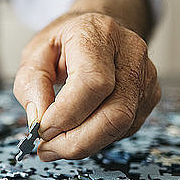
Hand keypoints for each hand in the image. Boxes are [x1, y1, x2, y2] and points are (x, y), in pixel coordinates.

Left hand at [13, 12, 160, 160]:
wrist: (96, 29)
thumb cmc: (64, 41)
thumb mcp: (34, 54)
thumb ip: (31, 85)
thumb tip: (38, 120)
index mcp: (98, 34)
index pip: (93, 83)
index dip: (67, 114)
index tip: (41, 129)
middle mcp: (130, 54)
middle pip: (115, 113)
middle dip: (77, 142)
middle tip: (46, 149)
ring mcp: (145, 76)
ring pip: (122, 126)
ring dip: (84, 144)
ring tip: (55, 145)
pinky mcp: (149, 96)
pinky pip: (124, 129)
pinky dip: (96, 139)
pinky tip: (76, 133)